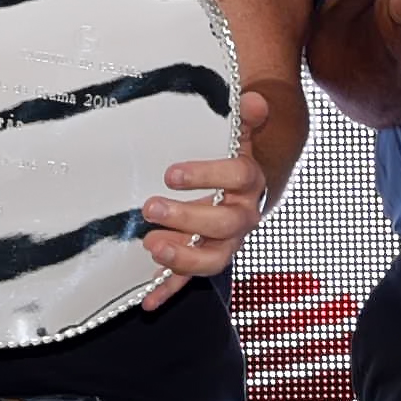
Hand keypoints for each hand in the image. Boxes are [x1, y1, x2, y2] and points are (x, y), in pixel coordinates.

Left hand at [138, 90, 271, 311]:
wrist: (244, 192)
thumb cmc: (231, 160)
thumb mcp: (237, 136)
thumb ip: (243, 120)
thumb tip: (252, 99)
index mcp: (249, 182)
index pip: (237, 176)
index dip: (206, 175)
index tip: (171, 173)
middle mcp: (241, 217)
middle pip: (224, 224)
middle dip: (187, 218)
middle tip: (150, 207)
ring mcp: (224, 244)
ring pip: (212, 259)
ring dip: (182, 258)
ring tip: (151, 245)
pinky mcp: (204, 260)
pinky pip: (189, 281)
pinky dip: (169, 291)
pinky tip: (147, 302)